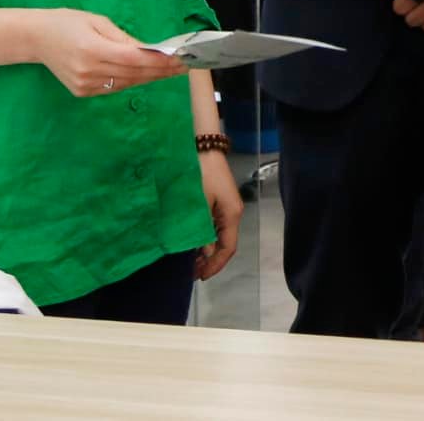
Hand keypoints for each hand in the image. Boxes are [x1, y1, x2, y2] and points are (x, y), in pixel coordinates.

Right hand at [30, 10, 187, 97]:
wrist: (36, 38)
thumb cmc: (68, 22)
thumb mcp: (97, 21)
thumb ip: (123, 38)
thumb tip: (149, 50)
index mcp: (92, 49)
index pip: (134, 59)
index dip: (158, 61)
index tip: (179, 59)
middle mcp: (88, 71)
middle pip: (133, 74)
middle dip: (161, 70)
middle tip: (184, 65)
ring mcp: (84, 84)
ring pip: (126, 83)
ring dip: (150, 77)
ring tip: (171, 70)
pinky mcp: (81, 91)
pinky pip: (114, 87)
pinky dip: (132, 81)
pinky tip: (147, 75)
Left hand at [193, 148, 241, 280]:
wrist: (204, 146)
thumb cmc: (201, 174)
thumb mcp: (199, 204)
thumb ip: (201, 230)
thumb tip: (203, 252)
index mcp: (232, 215)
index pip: (227, 248)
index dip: (215, 265)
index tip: (200, 276)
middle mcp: (233, 212)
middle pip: (225, 243)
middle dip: (210, 260)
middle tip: (192, 273)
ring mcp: (227, 206)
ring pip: (220, 235)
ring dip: (207, 249)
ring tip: (190, 261)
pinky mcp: (220, 200)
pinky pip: (215, 225)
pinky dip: (206, 237)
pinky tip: (193, 241)